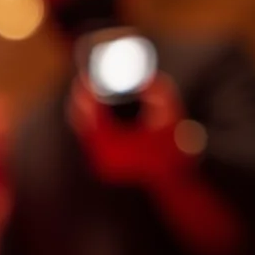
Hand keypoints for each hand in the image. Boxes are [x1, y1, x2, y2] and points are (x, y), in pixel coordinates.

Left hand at [69, 72, 203, 188]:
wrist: (172, 179)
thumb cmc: (173, 149)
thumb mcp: (169, 117)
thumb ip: (160, 94)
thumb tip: (147, 75)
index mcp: (116, 145)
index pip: (93, 114)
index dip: (87, 94)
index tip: (85, 77)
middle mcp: (102, 155)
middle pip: (82, 121)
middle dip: (81, 98)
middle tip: (83, 78)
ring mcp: (99, 161)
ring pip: (83, 129)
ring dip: (82, 108)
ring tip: (84, 87)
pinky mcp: (101, 162)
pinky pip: (89, 137)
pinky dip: (88, 121)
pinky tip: (88, 106)